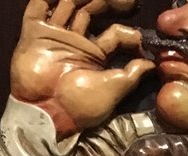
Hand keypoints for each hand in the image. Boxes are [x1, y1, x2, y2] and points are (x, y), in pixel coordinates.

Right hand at [10, 0, 154, 136]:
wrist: (49, 112)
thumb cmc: (81, 105)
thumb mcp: (114, 88)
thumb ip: (133, 74)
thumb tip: (152, 63)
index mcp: (95, 56)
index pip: (115, 33)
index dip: (130, 33)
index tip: (141, 39)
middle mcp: (76, 41)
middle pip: (92, 9)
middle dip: (109, 1)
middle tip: (127, 1)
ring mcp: (55, 34)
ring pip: (70, 3)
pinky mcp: (34, 31)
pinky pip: (40, 5)